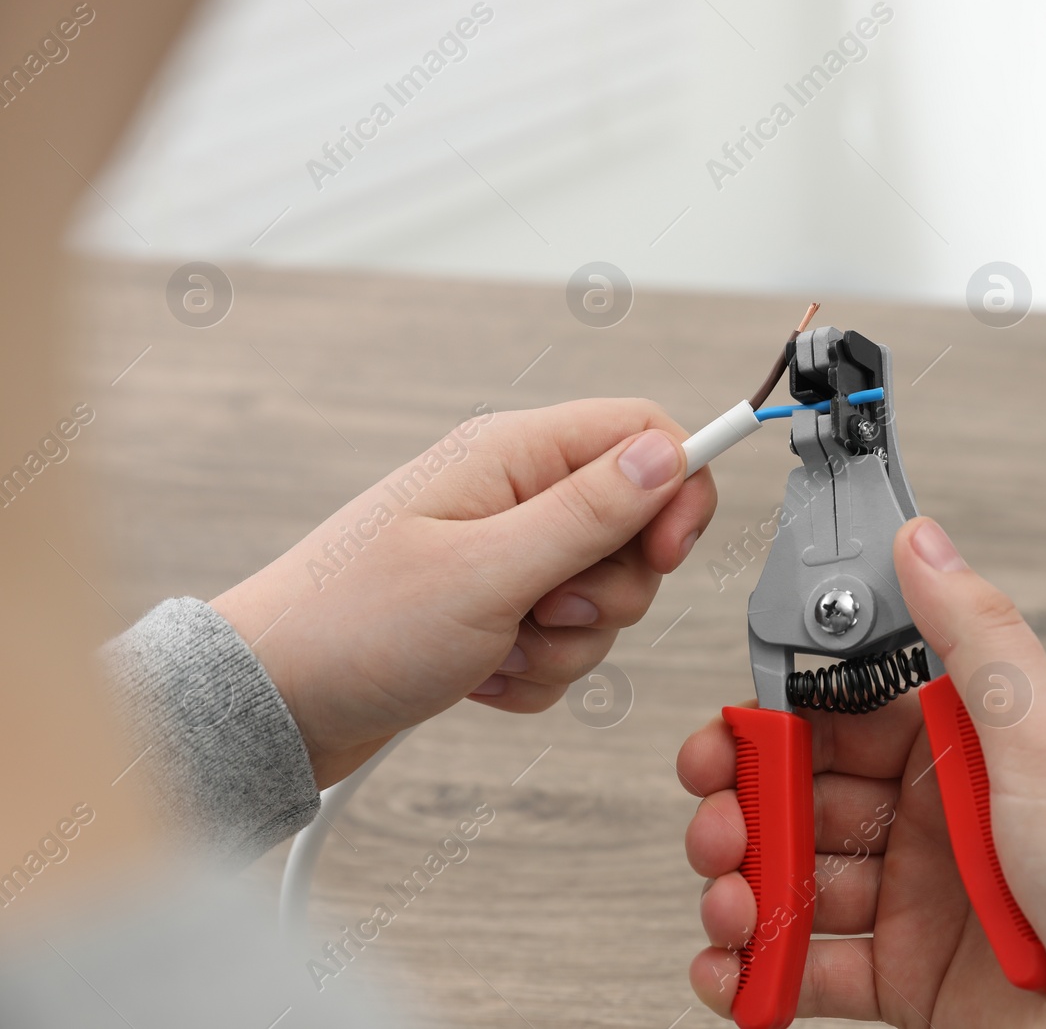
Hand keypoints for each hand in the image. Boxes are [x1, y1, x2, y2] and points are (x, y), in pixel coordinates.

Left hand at [212, 399, 715, 786]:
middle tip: (543, 611)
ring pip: (604, 597)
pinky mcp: (497, 610)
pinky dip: (534, 671)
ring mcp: (505, 555)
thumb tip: (669, 451)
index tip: (667, 552)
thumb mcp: (486, 571)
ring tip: (493, 648)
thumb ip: (588, 512)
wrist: (276, 705)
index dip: (676, 489)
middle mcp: (513, 495)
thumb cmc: (351, 628)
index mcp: (511, 455)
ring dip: (565, 644)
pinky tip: (477, 674)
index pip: (643, 433)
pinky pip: (565, 643)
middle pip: (634, 527)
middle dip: (609, 592)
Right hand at [677, 517, 1045, 1025]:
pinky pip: (810, 969)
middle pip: (800, 800)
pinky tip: (735, 966)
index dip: (773, 726)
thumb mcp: (1043, 733)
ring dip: (742, 890)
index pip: (836, 719)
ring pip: (793, 881)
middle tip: (718, 828)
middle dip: (743, 810)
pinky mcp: (905, 976)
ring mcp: (912, 898)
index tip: (727, 737)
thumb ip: (974, 635)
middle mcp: (926, 818)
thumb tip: (922, 540)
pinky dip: (758, 970)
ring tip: (732, 907)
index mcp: (954, 749)